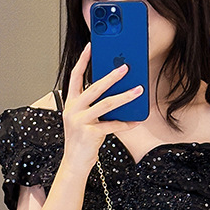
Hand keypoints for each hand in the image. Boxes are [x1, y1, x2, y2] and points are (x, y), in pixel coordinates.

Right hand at [61, 42, 144, 172]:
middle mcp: (73, 110)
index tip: (90, 47)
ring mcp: (80, 121)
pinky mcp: (89, 133)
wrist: (75, 162)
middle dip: (111, 76)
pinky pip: (112, 125)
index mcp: (70, 103)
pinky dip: (126, 123)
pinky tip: (136, 120)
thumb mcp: (84, 118)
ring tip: (138, 90)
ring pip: (106, 104)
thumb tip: (115, 91)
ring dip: (125, 96)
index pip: (75, 76)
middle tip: (125, 68)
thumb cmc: (82, 139)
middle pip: (93, 87)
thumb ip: (93, 105)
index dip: (82, 61)